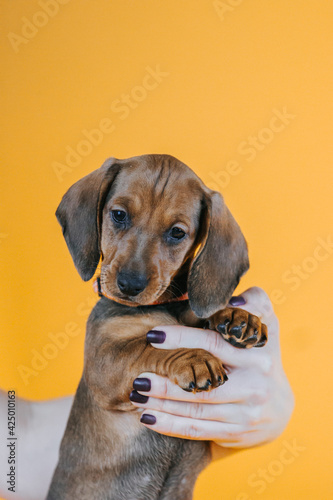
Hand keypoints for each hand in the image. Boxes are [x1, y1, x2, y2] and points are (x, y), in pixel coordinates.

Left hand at [130, 287, 293, 449]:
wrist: (278, 408)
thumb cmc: (260, 356)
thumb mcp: (267, 326)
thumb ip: (255, 303)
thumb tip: (234, 299)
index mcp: (258, 354)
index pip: (214, 344)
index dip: (183, 339)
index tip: (154, 336)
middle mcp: (254, 384)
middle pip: (204, 384)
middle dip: (167, 383)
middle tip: (139, 377)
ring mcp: (246, 412)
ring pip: (197, 409)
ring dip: (162, 404)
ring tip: (136, 395)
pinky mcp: (236, 432)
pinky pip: (198, 429)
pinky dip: (171, 425)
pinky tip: (148, 417)